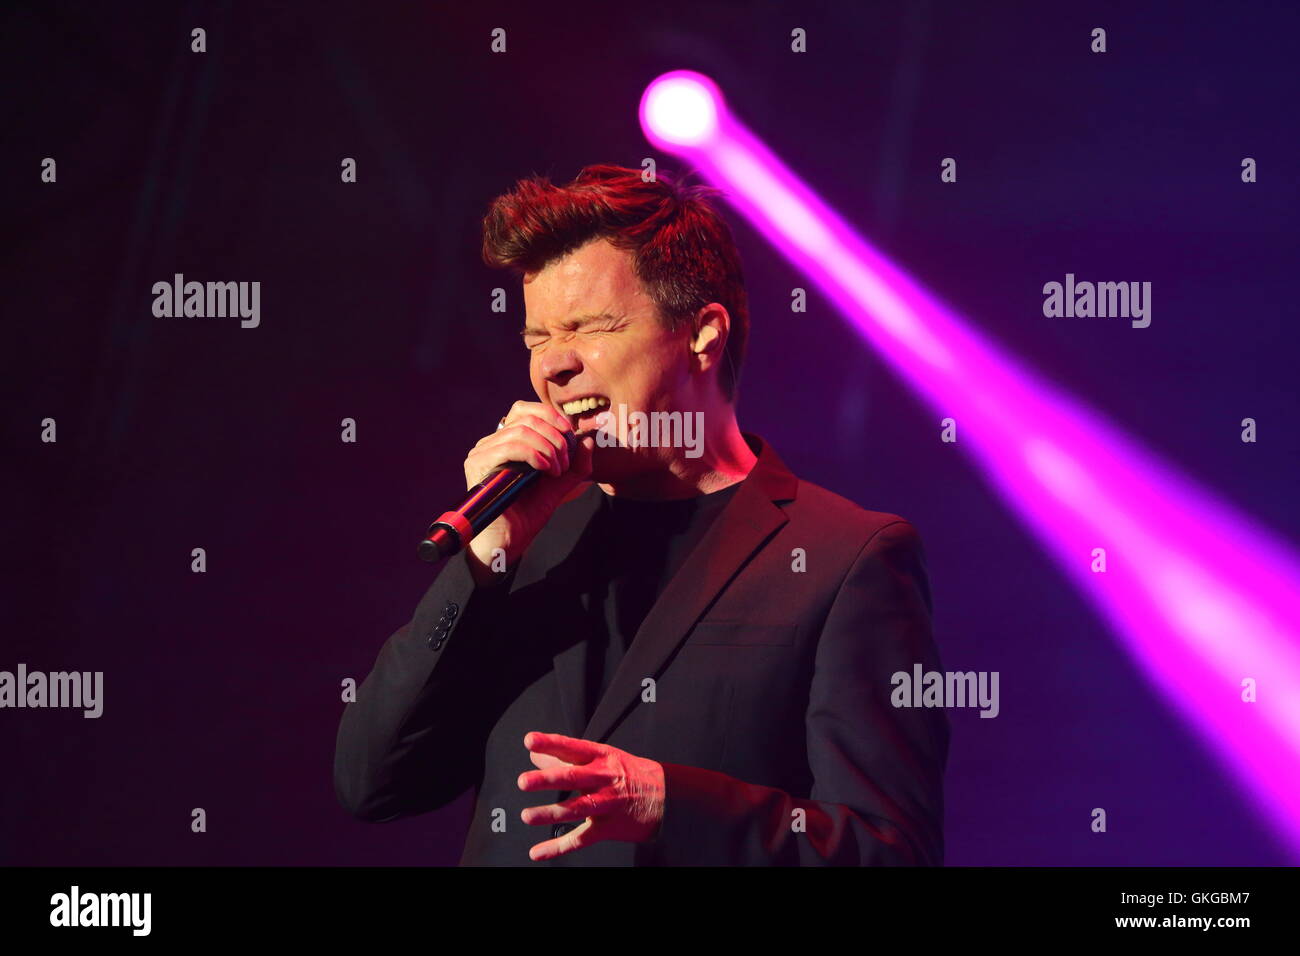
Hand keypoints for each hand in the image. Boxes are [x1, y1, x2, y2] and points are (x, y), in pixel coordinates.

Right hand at [462, 401, 594, 584]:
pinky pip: (510, 447)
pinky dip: (534, 454)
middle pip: (527, 418)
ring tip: (557, 470)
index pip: (525, 410)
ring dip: (548, 448)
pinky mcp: (478, 464)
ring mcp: (482, 452)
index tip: (570, 434)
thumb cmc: (529, 513)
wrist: (511, 539)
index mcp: (507, 441)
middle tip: (565, 462)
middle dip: (555, 437)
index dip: (551, 416)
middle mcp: (491, 442)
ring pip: (521, 431)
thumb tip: (587, 440)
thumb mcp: (559, 484)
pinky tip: (545, 470)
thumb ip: (575, 465)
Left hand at [517, 732, 664, 860]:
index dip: (551, 743)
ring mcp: (607, 804)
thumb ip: (567, 757)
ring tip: (527, 816)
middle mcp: (604, 778)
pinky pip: (580, 839)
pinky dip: (558, 847)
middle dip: (547, 779)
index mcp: (602, 756)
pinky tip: (538, 852)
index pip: (572, 747)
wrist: (666, 797)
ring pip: (575, 808)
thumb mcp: (603, 757)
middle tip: (524, 781)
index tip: (530, 740)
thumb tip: (535, 755)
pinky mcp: (608, 827)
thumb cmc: (628, 773)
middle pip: (573, 777)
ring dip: (549, 813)